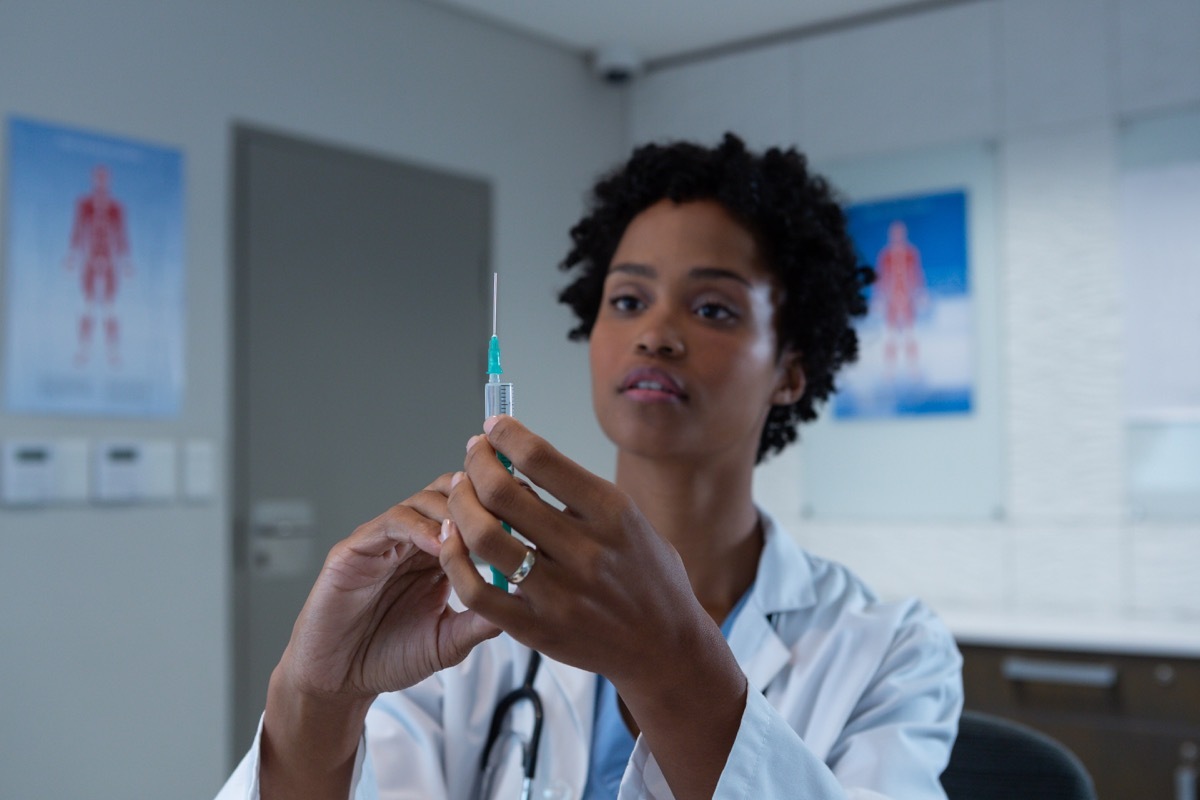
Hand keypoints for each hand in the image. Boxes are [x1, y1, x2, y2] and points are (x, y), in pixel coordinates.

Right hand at [261, 474, 500, 798]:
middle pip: (450, 493)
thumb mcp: (449, 641)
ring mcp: (383, 540)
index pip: (472, 511)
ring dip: (452, 510)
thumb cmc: (390, 657)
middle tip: (506, 508)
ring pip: (422, 501)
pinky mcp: (355, 549)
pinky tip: (439, 544)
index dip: (500, 506)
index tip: (532, 510)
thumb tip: (526, 601)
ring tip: (475, 530)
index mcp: (437, 554)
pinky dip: (417, 528)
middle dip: (479, 496)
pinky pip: (389, 523)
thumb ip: (481, 620)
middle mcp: (412, 539)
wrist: (338, 681)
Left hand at [441, 418, 747, 797]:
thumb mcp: (631, 522)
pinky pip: (477, 591)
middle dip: (477, 463)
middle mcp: (586, 552)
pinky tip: (452, 540)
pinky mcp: (538, 629)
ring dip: (460, 505)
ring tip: (459, 492)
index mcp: (613, 514)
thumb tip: (519, 460)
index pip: (541, 458)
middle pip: (504, 492)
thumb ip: (580, 496)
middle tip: (473, 456)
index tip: (494, 428)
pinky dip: (455, 559)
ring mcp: (560, 594)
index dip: (506, 435)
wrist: (666, 649)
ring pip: (484, 538)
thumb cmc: (648, 577)